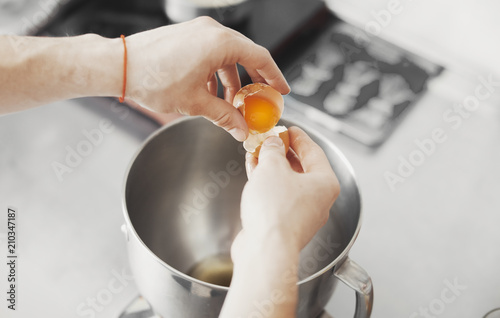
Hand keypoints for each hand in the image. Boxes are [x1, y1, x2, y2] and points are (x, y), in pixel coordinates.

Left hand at [125, 17, 289, 140]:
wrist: (120, 66)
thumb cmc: (153, 77)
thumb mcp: (195, 102)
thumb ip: (224, 116)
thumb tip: (240, 129)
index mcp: (220, 43)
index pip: (260, 58)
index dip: (274, 76)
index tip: (281, 90)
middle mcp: (211, 32)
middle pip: (246, 56)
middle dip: (253, 81)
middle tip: (260, 99)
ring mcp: (198, 32)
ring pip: (227, 57)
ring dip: (232, 80)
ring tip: (230, 103)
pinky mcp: (187, 37)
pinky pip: (212, 54)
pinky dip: (216, 73)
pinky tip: (210, 93)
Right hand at [220, 127, 339, 317]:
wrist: (265, 250)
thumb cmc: (275, 212)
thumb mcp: (272, 167)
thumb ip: (273, 150)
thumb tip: (272, 143)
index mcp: (325, 183)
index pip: (314, 151)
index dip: (299, 137)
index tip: (289, 128)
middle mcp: (319, 199)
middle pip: (301, 167)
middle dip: (282, 152)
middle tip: (270, 140)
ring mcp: (303, 214)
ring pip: (288, 183)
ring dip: (272, 168)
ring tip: (257, 154)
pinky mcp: (286, 224)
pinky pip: (279, 197)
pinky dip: (268, 184)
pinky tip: (254, 173)